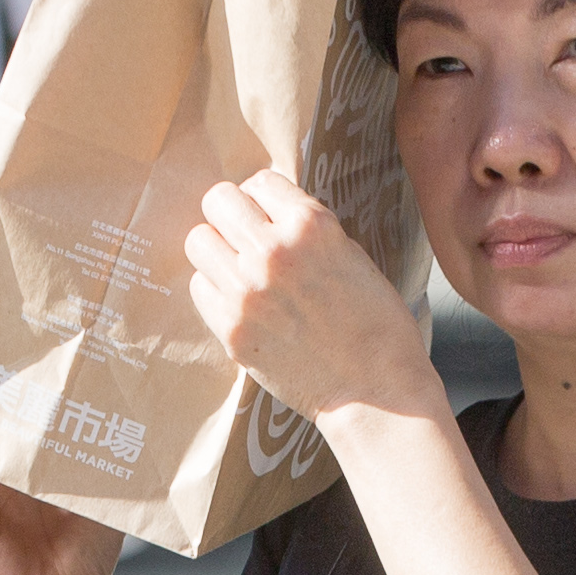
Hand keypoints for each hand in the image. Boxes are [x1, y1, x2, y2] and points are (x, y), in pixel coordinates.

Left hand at [186, 171, 444, 424]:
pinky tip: (243, 304)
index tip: (270, 218)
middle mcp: (273, 251)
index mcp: (311, 225)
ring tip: (240, 272)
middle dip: (232, 217)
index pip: (259, 181)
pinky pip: (200, 288)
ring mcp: (247, 291)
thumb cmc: (377, 325)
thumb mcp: (353, 256)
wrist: (377, 393)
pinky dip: (216, 291)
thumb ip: (308, 231)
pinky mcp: (232, 328)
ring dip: (217, 252)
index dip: (264, 200)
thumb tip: (267, 213)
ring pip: (198, 241)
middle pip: (217, 201)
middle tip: (247, 240)